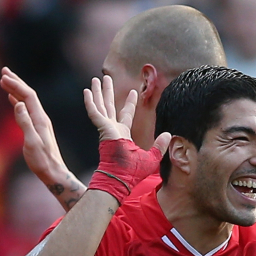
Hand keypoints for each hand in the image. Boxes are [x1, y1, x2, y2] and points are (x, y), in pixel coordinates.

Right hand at [1, 67, 73, 186]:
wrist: (54, 172)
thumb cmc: (42, 160)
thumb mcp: (32, 142)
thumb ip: (25, 123)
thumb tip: (18, 104)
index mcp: (40, 119)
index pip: (28, 96)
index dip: (16, 85)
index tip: (3, 76)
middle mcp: (41, 118)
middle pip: (28, 95)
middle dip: (16, 82)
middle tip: (4, 70)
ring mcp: (39, 123)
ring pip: (27, 101)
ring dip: (16, 90)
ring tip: (5, 80)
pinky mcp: (37, 129)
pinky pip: (26, 110)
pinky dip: (18, 101)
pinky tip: (13, 99)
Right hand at [84, 76, 168, 193]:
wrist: (121, 177)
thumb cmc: (133, 172)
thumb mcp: (152, 157)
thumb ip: (160, 145)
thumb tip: (168, 134)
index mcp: (123, 135)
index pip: (126, 114)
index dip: (129, 103)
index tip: (133, 91)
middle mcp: (113, 130)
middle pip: (110, 106)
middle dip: (108, 92)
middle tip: (106, 79)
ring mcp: (106, 129)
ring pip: (101, 105)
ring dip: (98, 92)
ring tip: (96, 79)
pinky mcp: (102, 129)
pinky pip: (94, 112)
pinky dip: (90, 101)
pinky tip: (87, 90)